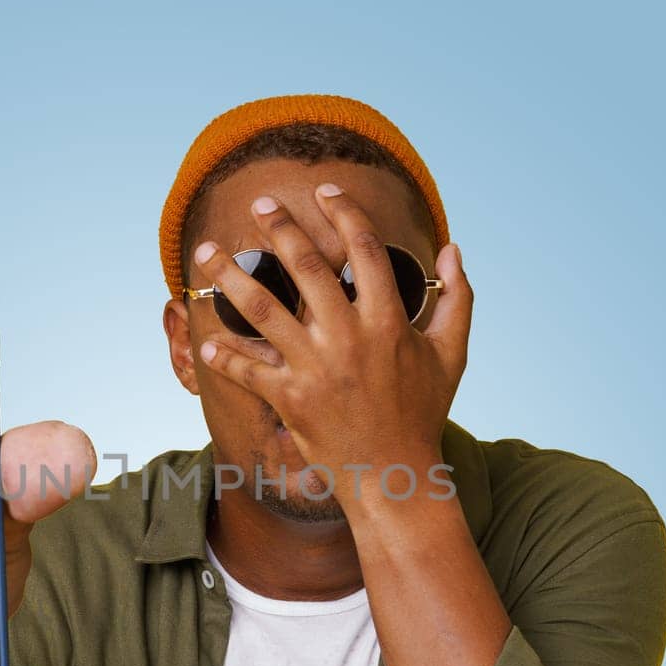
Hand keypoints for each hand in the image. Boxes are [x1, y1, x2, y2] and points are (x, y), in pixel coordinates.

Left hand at [191, 182, 471, 509]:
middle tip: (261, 202)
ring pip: (264, 310)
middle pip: (308, 267)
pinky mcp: (290, 400)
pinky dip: (225, 356)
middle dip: (281, 228)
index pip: (364, 250)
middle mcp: (349, 339)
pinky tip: (206, 339)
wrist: (396, 474)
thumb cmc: (423, 412)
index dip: (345, 213)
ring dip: (231, 276)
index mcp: (388, 322)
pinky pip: (248, 371)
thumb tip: (455, 250)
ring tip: (207, 250)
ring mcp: (316, 369)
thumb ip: (458, 299)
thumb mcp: (451, 354)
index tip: (326, 190)